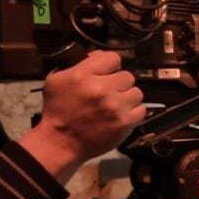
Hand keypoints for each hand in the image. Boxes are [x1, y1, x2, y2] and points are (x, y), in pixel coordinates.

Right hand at [19, 51, 145, 182]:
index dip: (110, 66)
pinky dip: (133, 113)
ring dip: (127, 98)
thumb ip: (78, 64)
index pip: (113, 58)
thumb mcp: (57, 79)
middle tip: (109, 93)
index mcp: (82, 75)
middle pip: (127, 76)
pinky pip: (141, 109)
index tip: (106, 74)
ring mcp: (115, 106)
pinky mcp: (125, 122)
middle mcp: (100, 88)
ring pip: (136, 92)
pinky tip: (120, 116)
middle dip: (119, 84)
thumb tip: (99, 56)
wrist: (60, 142)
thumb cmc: (58, 110)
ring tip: (115, 105)